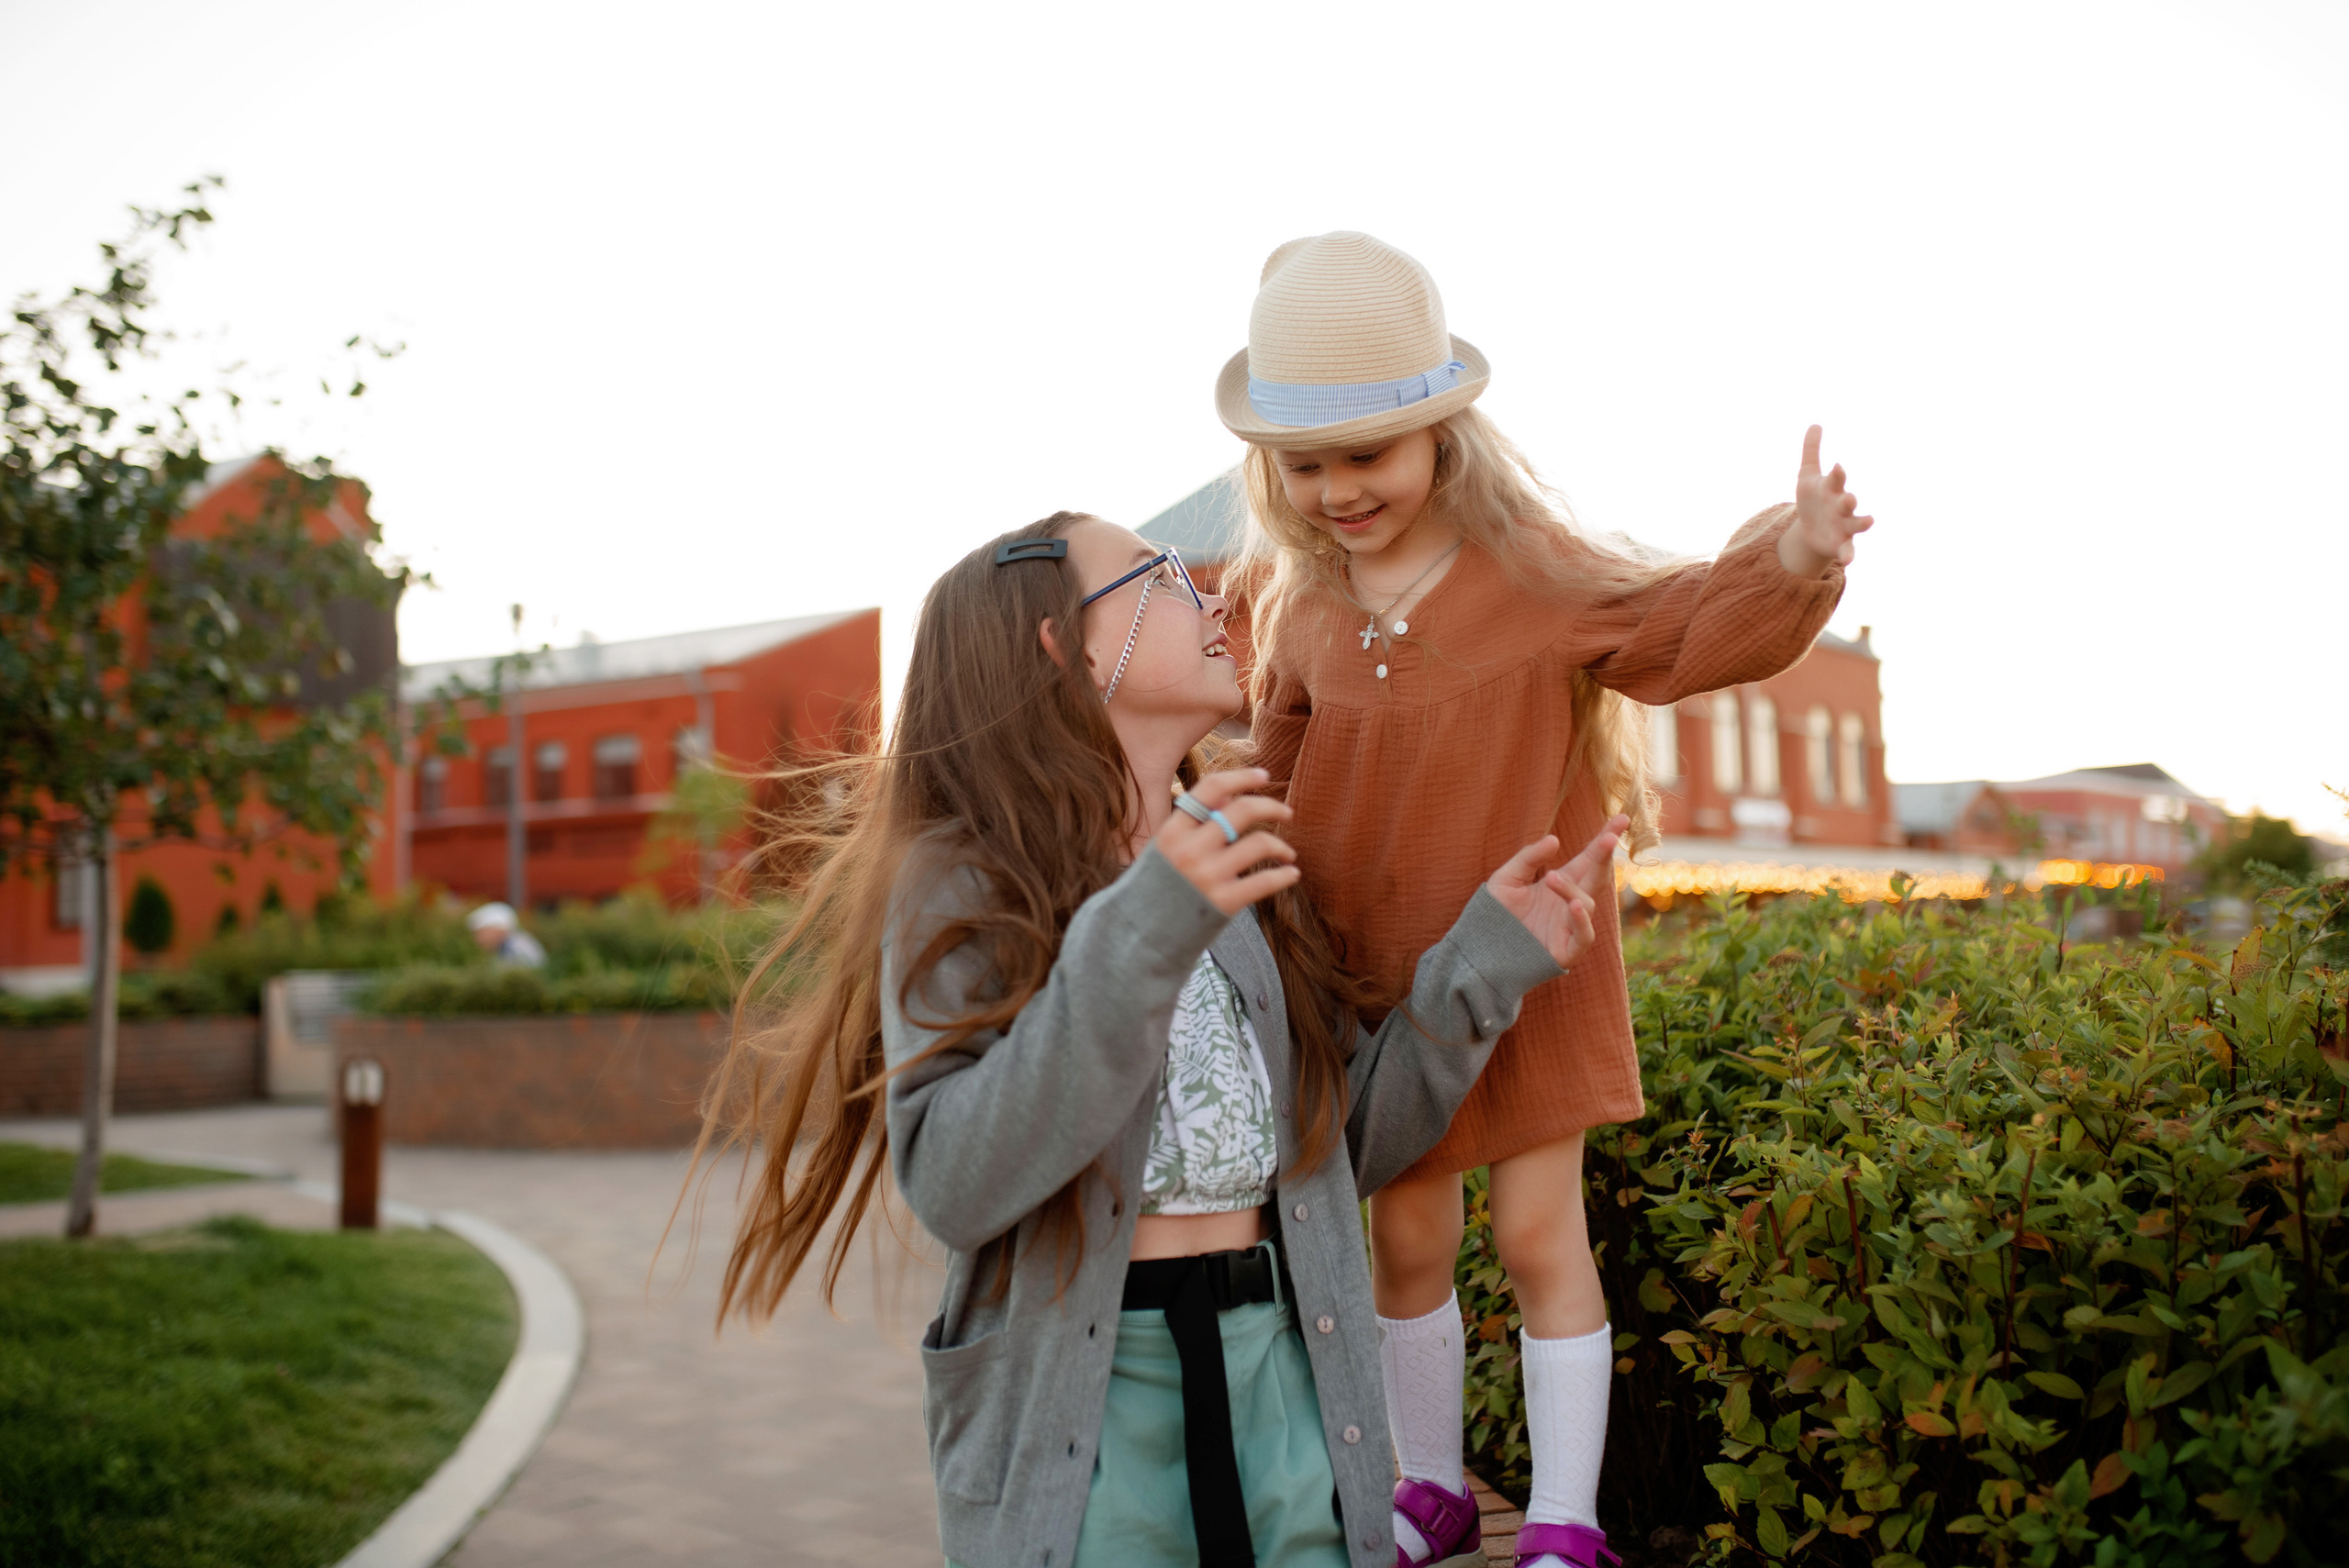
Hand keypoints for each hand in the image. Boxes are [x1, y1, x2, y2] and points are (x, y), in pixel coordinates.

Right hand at [1154, 768, 1300, 915]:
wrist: (1142, 934)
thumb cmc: (1158, 887)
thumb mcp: (1167, 849)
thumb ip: (1194, 823)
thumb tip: (1230, 796)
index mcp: (1174, 831)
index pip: (1212, 788)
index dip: (1242, 777)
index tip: (1264, 775)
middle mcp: (1191, 850)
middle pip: (1243, 810)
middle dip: (1271, 807)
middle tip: (1287, 813)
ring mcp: (1208, 876)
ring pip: (1259, 844)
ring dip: (1281, 846)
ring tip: (1288, 853)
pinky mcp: (1224, 902)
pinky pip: (1265, 881)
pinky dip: (1284, 875)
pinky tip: (1292, 874)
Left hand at [1483, 815, 1626, 969]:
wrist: (1479, 950)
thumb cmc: (1495, 915)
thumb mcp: (1507, 878)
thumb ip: (1528, 858)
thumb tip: (1555, 840)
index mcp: (1560, 883)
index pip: (1589, 858)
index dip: (1605, 839)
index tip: (1621, 818)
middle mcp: (1570, 903)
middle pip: (1597, 876)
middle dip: (1604, 856)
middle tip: (1608, 838)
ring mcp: (1571, 926)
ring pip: (1586, 903)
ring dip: (1571, 889)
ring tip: (1550, 878)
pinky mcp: (1568, 950)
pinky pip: (1584, 935)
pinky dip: (1581, 921)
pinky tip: (1573, 906)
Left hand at [1782, 424, 1873, 577]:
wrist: (1810, 528)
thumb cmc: (1812, 499)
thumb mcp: (1806, 476)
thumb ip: (1811, 451)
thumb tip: (1815, 424)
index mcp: (1832, 490)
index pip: (1836, 479)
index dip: (1837, 474)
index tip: (1836, 466)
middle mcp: (1842, 507)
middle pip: (1849, 502)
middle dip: (1849, 500)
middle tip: (1849, 498)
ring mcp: (1844, 526)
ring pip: (1857, 524)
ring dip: (1862, 522)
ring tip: (1869, 520)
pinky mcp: (1841, 545)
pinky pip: (1848, 551)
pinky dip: (1849, 555)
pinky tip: (1848, 561)